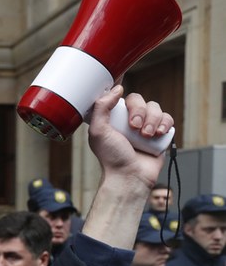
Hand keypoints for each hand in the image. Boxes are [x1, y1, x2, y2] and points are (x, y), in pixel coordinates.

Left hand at [82, 86, 173, 248]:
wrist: (129, 176)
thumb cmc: (112, 158)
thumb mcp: (98, 131)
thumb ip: (101, 108)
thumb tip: (117, 88)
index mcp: (112, 118)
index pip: (119, 97)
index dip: (121, 93)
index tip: (122, 88)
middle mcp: (128, 120)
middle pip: (138, 100)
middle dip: (139, 111)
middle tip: (135, 126)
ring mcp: (145, 126)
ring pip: (155, 108)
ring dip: (152, 119)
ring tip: (146, 135)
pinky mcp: (159, 134)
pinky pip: (167, 118)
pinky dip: (164, 123)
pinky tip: (158, 134)